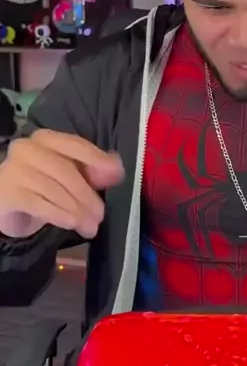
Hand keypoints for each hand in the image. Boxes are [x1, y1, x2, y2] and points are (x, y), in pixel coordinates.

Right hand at [0, 129, 123, 238]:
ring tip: (90, 227)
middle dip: (86, 194)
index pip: (75, 145)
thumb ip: (91, 172)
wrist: (7, 205)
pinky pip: (38, 204)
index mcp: (46, 139)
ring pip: (53, 189)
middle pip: (65, 170)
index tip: (117, 174)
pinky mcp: (7, 192)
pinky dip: (58, 214)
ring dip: (76, 210)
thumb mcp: (69, 178)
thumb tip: (116, 170)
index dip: (97, 159)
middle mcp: (27, 149)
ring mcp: (14, 169)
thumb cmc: (40, 187)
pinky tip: (71, 224)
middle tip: (100, 215)